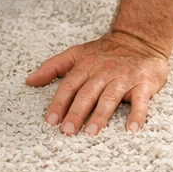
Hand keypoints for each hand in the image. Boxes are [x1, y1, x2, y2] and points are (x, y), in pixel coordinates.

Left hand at [26, 31, 168, 134]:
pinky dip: (137, 114)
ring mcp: (123, 78)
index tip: (51, 120)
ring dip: (100, 116)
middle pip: (86, 94)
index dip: (59, 103)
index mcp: (85, 66)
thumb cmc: (104, 52)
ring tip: (91, 132)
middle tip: (67, 131)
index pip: (68, 87)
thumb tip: (29, 80)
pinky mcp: (143, 84)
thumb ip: (52, 67)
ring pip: (109, 98)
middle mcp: (103, 72)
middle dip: (75, 113)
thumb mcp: (75, 54)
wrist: (139, 40)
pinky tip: (131, 129)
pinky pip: (140, 101)